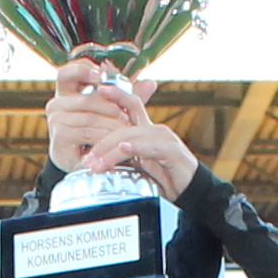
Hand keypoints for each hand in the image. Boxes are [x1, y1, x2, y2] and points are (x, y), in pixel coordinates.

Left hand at [44, 62, 198, 201]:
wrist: (191, 191)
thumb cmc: (164, 178)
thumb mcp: (138, 165)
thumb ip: (120, 157)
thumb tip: (93, 160)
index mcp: (145, 130)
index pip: (129, 105)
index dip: (115, 93)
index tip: (98, 86)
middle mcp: (154, 130)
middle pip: (122, 127)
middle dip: (101, 142)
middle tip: (86, 159)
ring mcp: (163, 139)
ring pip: (131, 139)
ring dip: (111, 152)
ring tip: (96, 164)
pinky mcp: (171, 151)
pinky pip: (150, 147)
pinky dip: (136, 148)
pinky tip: (125, 148)